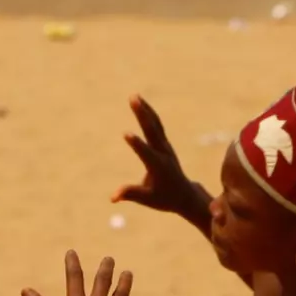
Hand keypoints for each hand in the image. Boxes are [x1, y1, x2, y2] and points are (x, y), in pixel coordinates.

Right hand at [112, 95, 203, 219]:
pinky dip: (149, 113)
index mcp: (158, 167)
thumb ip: (130, 194)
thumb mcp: (147, 199)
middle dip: (142, 115)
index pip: (146, 154)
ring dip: (145, 109)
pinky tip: (141, 103)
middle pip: (152, 131)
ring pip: (155, 124)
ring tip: (134, 96)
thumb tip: (112, 198)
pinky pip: (156, 125)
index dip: (137, 145)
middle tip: (133, 100)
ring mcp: (165, 146)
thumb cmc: (163, 198)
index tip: (126, 134)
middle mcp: (163, 153)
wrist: (184, 194)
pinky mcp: (164, 143)